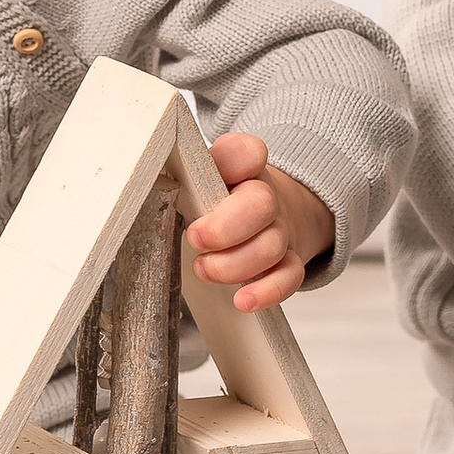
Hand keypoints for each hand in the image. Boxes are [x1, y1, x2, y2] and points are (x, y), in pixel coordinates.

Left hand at [186, 133, 334, 312]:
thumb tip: (165, 165)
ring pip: (270, 247)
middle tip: (194, 237)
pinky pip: (288, 277)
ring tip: (203, 269)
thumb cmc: (222, 200)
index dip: (236, 162)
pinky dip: (266, 291)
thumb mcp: (203, 178)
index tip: (215, 179)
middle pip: (261, 205)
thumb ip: (187, 170)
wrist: (265, 219)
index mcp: (242, 170)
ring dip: (233, 265)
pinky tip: (243, 300)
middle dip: (224, 228)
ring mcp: (279, 232)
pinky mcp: (286, 262)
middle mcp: (266, 198)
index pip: (247, 153)